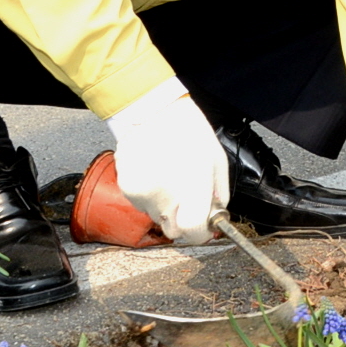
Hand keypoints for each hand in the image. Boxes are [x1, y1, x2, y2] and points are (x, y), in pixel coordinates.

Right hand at [103, 82, 227, 245]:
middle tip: (187, 198)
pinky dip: (150, 195)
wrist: (153, 112)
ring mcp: (142, 192)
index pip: (192, 231)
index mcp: (193, 184)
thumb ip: (218, 196)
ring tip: (169, 176)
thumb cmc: (189, 132)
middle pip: (173, 230)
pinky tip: (155, 172)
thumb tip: (213, 221)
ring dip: (165, 205)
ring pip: (156, 217)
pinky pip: (141, 204)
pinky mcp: (127, 188)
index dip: (200, 234)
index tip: (203, 229)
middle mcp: (165, 192)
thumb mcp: (218, 162)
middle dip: (183, 220)